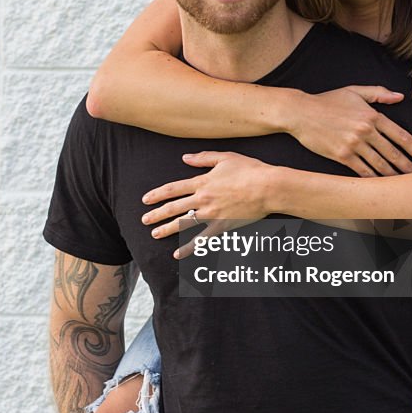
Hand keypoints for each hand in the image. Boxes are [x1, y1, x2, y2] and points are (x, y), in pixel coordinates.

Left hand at [142, 152, 273, 253]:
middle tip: (144, 220)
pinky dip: (188, 247)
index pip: (173, 189)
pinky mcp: (222, 226)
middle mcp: (203, 198)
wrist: (267, 187)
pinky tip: (177, 254)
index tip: (146, 200)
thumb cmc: (249, 170)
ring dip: (167, 229)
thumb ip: (203, 158)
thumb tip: (185, 158)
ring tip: (154, 234)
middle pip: (174, 207)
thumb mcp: (225, 158)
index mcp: (202, 181)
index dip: (157, 194)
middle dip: (157, 214)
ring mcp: (211, 214)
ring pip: (183, 223)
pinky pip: (201, 239)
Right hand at [288, 86, 411, 175]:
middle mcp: (365, 131)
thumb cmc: (327, 101)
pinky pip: (362, 170)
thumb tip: (399, 97)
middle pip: (394, 153)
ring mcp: (354, 144)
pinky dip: (374, 179)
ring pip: (380, 164)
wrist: (301, 112)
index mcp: (372, 115)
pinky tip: (381, 185)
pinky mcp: (341, 155)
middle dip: (410, 166)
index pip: (401, 136)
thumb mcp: (354, 91)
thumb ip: (378, 93)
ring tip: (405, 184)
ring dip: (394, 176)